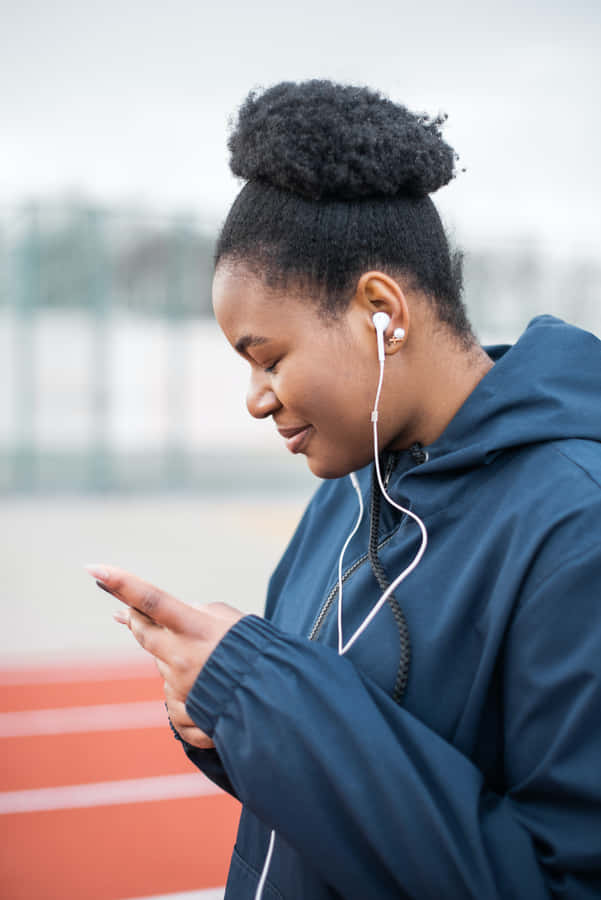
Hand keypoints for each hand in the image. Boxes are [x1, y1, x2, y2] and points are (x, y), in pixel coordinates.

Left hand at [86, 564, 244, 746]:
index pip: (152, 600)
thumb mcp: (232, 620)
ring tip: (209, 663)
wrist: (274, 702)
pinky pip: (173, 695)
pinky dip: (188, 689)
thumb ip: (201, 612)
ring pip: (160, 663)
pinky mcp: (182, 710)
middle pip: (142, 630)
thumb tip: (180, 610)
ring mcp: (178, 685)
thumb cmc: (256, 653)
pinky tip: (210, 691)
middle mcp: (180, 657)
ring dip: (176, 658)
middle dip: (133, 619)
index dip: (122, 583)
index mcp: (194, 629)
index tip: (93, 568)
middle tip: (123, 611)